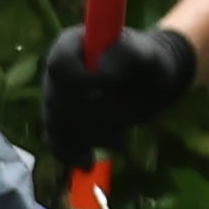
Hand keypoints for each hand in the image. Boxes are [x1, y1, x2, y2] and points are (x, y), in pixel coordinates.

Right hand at [38, 20, 196, 187]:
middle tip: (120, 122)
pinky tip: (87, 163)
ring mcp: (58, 99)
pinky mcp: (64, 122)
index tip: (103, 89)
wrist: (152, 85)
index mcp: (72, 45)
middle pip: (56, 100)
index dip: (76, 81)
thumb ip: (127, 56)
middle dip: (87, 116)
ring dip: (86, 137)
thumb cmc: (150, 64)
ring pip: (57, 124)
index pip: (59, 65)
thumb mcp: (147, 55)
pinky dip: (70, 154)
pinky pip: (57, 141)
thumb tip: (102, 74)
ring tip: (118, 141)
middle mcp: (59, 72)